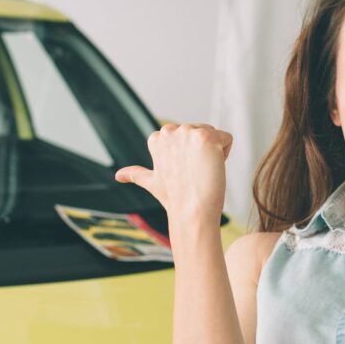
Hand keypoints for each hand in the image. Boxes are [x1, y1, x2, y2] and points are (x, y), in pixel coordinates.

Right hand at [115, 123, 232, 222]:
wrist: (192, 212)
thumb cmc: (175, 199)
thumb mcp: (152, 182)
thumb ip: (136, 174)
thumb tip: (118, 175)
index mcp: (157, 138)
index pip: (186, 135)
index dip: (188, 155)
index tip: (183, 172)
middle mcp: (170, 131)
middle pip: (201, 132)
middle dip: (202, 152)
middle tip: (194, 173)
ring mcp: (188, 132)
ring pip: (214, 134)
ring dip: (213, 153)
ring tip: (202, 171)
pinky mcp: (207, 137)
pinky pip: (227, 138)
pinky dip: (225, 154)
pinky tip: (213, 168)